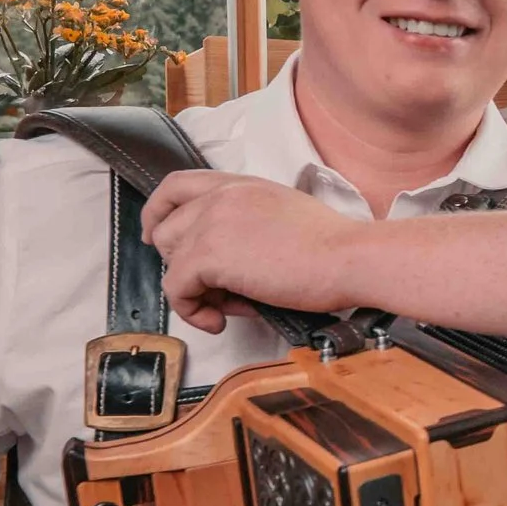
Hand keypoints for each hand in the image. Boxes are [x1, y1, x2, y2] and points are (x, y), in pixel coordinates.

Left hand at [139, 171, 369, 332]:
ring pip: (170, 262)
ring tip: (229, 306)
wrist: (348, 257)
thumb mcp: (285, 215)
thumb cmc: (333, 246)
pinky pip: (176, 289)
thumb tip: (232, 261)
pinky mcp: (208, 256)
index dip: (158, 212)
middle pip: (168, 230)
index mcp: (241, 184)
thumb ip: (250, 223)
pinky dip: (193, 312)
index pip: (176, 185)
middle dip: (185, 265)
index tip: (158, 236)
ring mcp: (211, 223)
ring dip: (194, 290)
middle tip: (220, 290)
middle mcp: (220, 197)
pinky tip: (220, 321)